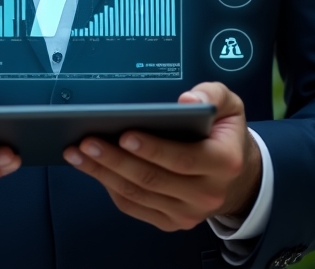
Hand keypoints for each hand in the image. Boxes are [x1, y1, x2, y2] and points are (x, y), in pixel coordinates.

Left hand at [62, 82, 260, 231]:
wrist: (236, 176)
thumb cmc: (224, 133)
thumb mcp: (229, 104)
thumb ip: (211, 94)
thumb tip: (187, 100)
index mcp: (223, 163)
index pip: (183, 158)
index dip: (152, 148)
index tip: (124, 134)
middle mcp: (207, 194)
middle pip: (153, 179)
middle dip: (115, 159)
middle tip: (87, 141)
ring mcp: (188, 213)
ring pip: (138, 194)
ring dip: (104, 173)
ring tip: (78, 153)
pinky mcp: (171, 221)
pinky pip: (135, 206)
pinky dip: (111, 187)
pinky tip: (93, 168)